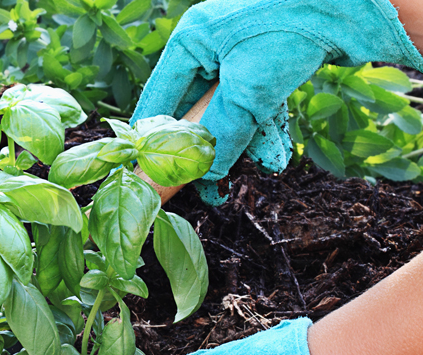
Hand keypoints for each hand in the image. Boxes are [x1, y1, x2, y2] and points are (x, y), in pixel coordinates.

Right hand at [131, 0, 422, 204]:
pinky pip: (252, 105)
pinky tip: (274, 151)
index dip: (154, 140)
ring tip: (246, 172)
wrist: (352, 3)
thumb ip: (223, 132)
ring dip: (239, 143)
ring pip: (226, 112)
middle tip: (206, 185)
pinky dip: (262, 129)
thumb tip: (206, 173)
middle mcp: (207, 48)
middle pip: (193, 111)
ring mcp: (237, 56)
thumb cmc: (289, 30)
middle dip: (204, 148)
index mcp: (188, 43)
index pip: (158, 101)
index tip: (154, 175)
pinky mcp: (264, 64)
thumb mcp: (248, 88)